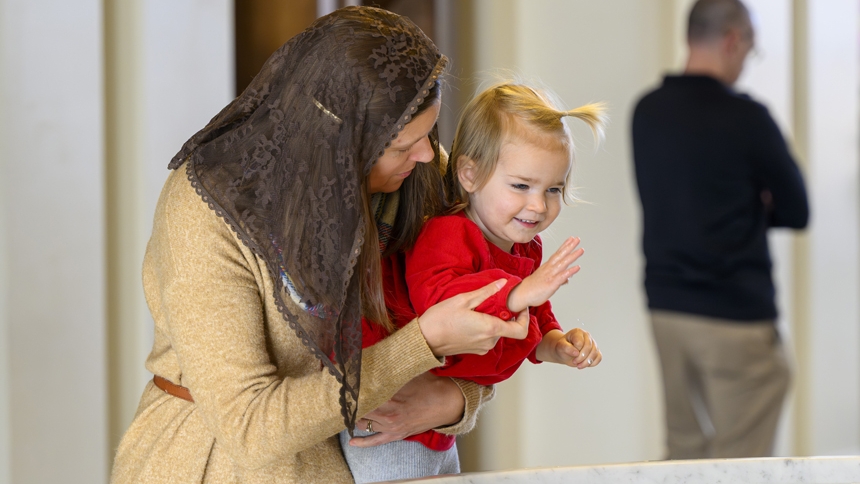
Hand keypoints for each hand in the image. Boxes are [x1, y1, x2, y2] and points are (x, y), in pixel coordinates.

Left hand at [348, 372, 462, 447]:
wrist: (448, 403)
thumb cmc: (429, 385)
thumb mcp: (408, 374)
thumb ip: (390, 372)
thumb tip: (373, 362)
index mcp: (390, 398)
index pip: (362, 396)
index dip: (352, 391)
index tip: (344, 386)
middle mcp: (388, 416)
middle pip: (360, 411)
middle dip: (351, 404)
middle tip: (342, 397)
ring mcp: (392, 427)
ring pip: (364, 424)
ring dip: (356, 418)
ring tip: (347, 411)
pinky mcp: (397, 435)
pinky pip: (376, 442)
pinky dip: (363, 442)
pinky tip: (352, 442)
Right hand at [419, 279, 530, 356]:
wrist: (424, 340)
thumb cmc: (440, 319)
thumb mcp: (463, 300)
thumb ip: (486, 292)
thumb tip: (503, 283)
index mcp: (490, 329)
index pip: (521, 330)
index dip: (525, 318)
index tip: (520, 307)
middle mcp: (489, 341)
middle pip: (507, 328)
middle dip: (503, 315)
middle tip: (493, 301)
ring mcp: (483, 348)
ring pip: (497, 332)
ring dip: (493, 321)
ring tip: (478, 309)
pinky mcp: (475, 350)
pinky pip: (487, 338)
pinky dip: (485, 328)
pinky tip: (472, 319)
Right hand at [507, 237, 582, 312]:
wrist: (522, 294)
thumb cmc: (533, 288)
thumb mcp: (547, 281)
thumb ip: (558, 278)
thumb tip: (567, 278)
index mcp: (547, 266)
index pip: (557, 254)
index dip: (564, 246)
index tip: (571, 239)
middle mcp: (549, 268)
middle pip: (561, 255)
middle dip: (570, 246)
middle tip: (577, 239)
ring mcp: (550, 275)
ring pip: (563, 263)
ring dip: (572, 256)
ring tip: (581, 249)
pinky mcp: (551, 283)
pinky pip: (562, 276)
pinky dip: (570, 271)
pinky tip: (577, 267)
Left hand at [535, 328, 601, 368]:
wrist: (564, 352)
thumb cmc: (562, 347)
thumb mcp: (560, 347)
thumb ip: (566, 348)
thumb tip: (576, 353)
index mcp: (578, 332)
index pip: (580, 342)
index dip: (576, 350)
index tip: (570, 354)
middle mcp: (587, 336)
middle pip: (589, 348)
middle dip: (581, 358)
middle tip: (574, 362)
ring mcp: (592, 343)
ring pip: (595, 353)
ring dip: (587, 362)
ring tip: (578, 365)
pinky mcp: (595, 351)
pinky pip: (599, 358)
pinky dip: (592, 363)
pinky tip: (584, 364)